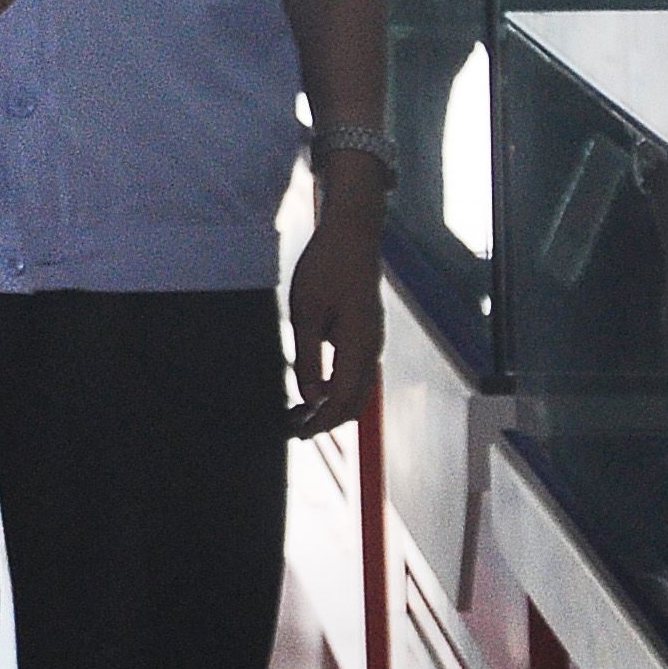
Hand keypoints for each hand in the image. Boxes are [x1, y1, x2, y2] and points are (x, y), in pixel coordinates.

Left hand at [286, 173, 385, 437]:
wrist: (353, 235)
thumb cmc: (325, 268)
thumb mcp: (305, 313)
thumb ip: (307, 357)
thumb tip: (309, 398)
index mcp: (359, 347)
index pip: (342, 400)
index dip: (320, 421)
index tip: (297, 433)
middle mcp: (372, 349)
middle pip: (354, 401)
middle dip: (327, 420)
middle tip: (294, 428)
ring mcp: (373, 341)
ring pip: (358, 389)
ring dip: (333, 406)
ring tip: (301, 413)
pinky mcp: (367, 333)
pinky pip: (357, 373)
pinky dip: (339, 388)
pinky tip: (316, 387)